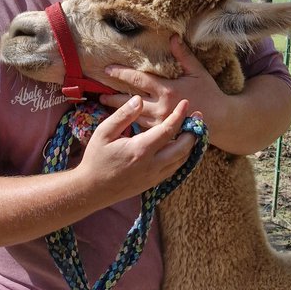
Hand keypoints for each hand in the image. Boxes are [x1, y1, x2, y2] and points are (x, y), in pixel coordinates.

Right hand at [76, 93, 196, 203]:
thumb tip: (139, 99)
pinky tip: (181, 147)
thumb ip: (123, 115)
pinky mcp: (154, 183)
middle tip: (198, 117)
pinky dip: (182, 156)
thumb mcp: (104, 133)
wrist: (92, 189)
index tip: (186, 103)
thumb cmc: (96, 159)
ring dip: (190, 144)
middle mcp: (152, 164)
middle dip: (193, 131)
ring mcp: (155, 176)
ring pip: (182, 160)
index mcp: (141, 149)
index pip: (168, 129)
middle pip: (183, 147)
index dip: (180, 115)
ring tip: (193, 130)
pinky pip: (175, 169)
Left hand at [101, 35, 225, 133]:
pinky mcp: (162, 133)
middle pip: (129, 101)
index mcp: (167, 89)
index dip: (121, 73)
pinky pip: (143, 129)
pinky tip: (122, 123)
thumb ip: (183, 55)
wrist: (220, 120)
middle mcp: (160, 107)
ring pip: (134, 117)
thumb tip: (173, 37)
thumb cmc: (209, 94)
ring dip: (119, 113)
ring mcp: (160, 122)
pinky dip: (131, 125)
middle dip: (112, 98)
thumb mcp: (198, 72)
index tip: (107, 70)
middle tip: (99, 96)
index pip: (138, 79)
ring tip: (105, 108)